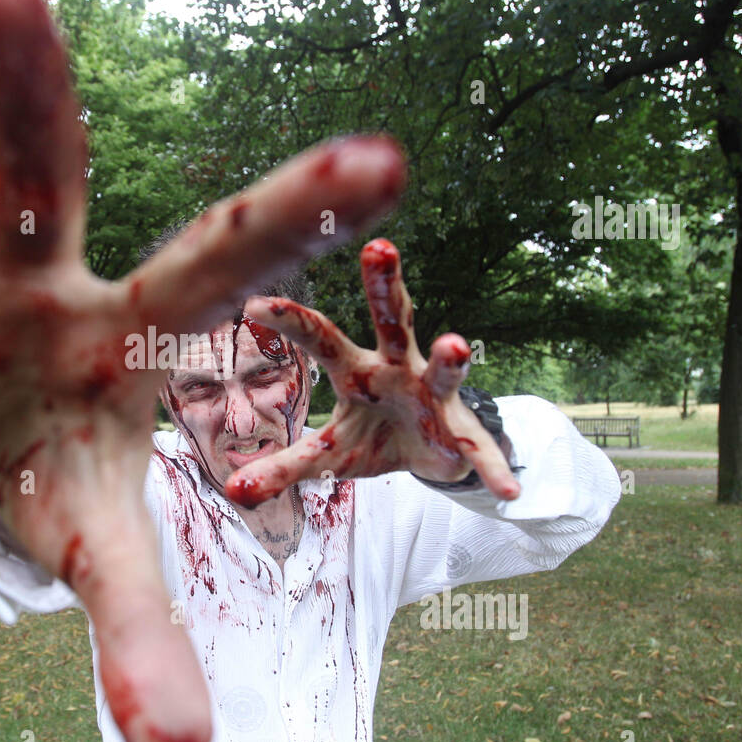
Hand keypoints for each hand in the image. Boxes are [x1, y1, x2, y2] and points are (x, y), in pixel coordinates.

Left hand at [224, 238, 521, 506]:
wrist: (431, 452)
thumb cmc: (372, 437)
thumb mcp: (328, 454)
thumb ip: (284, 467)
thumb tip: (232, 492)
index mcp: (356, 369)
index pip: (320, 337)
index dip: (291, 321)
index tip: (253, 303)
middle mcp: (397, 369)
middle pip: (391, 319)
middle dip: (386, 286)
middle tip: (378, 248)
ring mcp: (434, 397)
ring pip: (443, 371)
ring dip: (448, 360)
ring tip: (454, 345)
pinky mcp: (462, 435)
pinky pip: (479, 453)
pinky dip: (493, 469)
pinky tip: (508, 488)